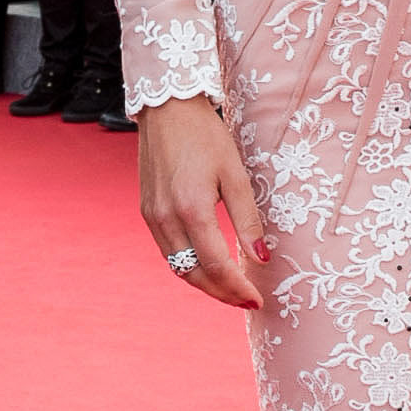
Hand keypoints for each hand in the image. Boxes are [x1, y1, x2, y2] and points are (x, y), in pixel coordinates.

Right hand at [138, 95, 268, 310]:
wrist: (167, 109)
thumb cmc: (206, 136)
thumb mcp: (235, 174)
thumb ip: (248, 220)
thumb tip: (263, 258)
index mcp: (191, 210)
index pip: (217, 265)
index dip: (238, 288)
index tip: (258, 300)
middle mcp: (166, 219)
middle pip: (194, 274)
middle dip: (222, 293)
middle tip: (247, 301)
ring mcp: (152, 217)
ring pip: (178, 267)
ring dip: (205, 284)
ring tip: (231, 290)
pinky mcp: (147, 212)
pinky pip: (168, 252)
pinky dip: (189, 266)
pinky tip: (208, 265)